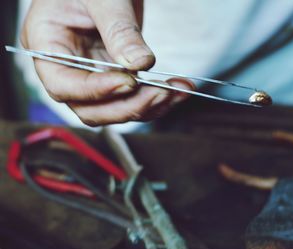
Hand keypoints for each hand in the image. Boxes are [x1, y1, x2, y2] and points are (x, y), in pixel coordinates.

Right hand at [21, 0, 193, 125]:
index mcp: (47, 45)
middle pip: (90, 108)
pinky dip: (157, 98)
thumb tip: (140, 63)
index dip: (95, 91)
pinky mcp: (116, 75)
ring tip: (177, 93)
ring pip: (115, 109)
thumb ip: (118, 29)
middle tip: (160, 94)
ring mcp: (93, 74)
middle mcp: (68, 67)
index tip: (129, 83)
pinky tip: (179, 90)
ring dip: (148, 107)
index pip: (63, 84)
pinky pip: (133, 97)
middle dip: (127, 106)